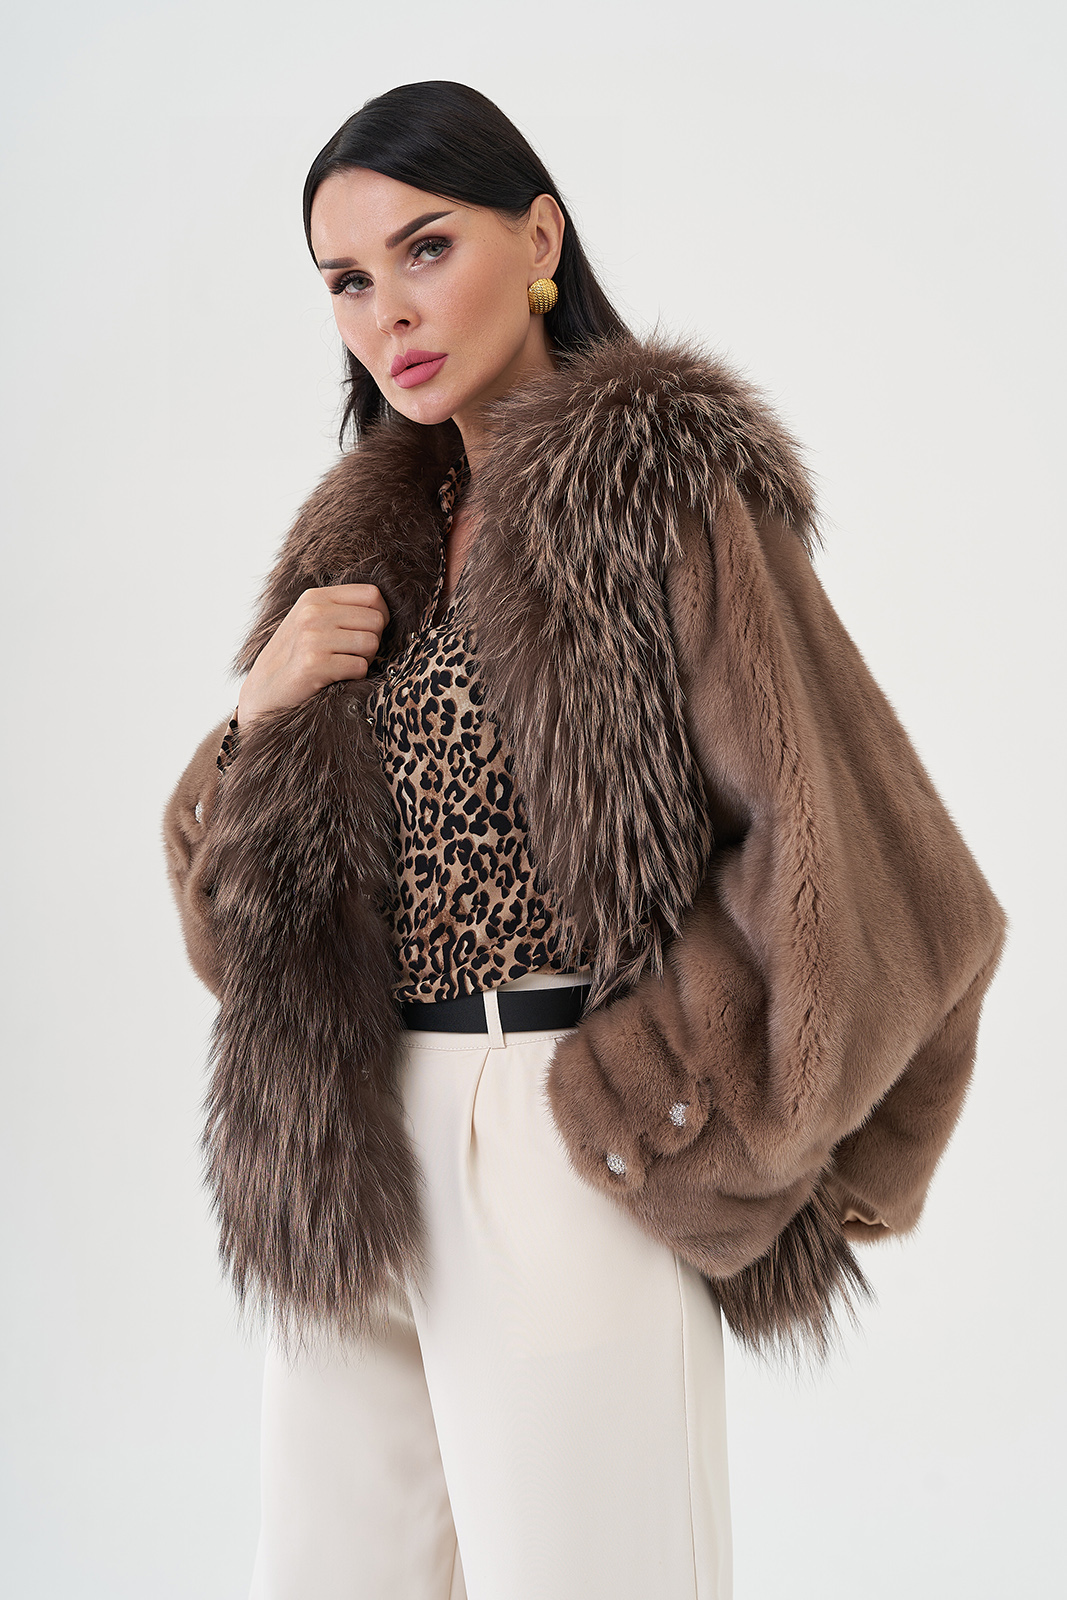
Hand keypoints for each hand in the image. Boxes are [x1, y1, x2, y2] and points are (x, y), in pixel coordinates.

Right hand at [237, 583, 389, 727]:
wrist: (264, 690)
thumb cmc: (296, 656)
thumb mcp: (311, 620)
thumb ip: (340, 609)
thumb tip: (383, 609)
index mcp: (315, 597)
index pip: (371, 594)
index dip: (381, 614)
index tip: (368, 631)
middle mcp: (313, 612)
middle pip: (376, 620)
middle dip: (373, 640)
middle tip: (352, 653)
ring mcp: (312, 638)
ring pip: (371, 643)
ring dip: (364, 659)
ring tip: (342, 664)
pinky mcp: (314, 664)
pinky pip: (360, 667)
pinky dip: (354, 676)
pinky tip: (336, 677)